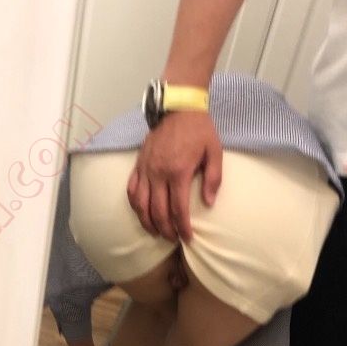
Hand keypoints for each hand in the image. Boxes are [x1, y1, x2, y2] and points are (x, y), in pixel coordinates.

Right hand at [127, 111, 222, 241]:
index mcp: (178, 172)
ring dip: (147, 222)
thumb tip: (208, 203)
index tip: (187, 238)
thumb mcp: (215, 151)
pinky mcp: (138, 164)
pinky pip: (131, 190)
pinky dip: (135, 205)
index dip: (182, 228)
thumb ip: (214, 179)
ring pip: (140, 205)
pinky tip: (141, 213)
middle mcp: (158, 174)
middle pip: (158, 212)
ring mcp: (146, 170)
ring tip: (156, 232)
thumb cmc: (199, 129)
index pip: (178, 209)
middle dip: (166, 230)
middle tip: (172, 238)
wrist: (178, 107)